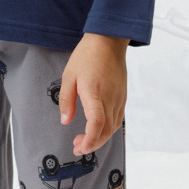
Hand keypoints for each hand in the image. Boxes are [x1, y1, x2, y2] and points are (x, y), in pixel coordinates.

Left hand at [58, 33, 128, 153]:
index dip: (89, 139)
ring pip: (113, 128)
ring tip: (84, 140)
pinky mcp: (123, 98)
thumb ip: (67, 101)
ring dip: (99, 139)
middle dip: (92, 144)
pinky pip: (117, 120)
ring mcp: (118, 99)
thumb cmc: (88, 56)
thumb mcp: (69, 76)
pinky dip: (107, 130)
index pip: (96, 122)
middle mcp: (110, 98)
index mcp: (94, 92)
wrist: (109, 42)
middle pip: (106, 131)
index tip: (79, 146)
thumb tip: (65, 120)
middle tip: (77, 147)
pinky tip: (97, 129)